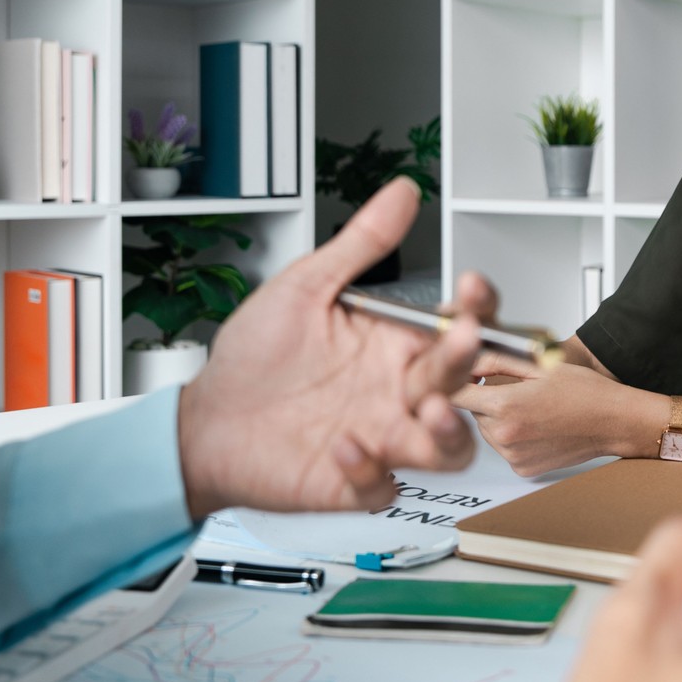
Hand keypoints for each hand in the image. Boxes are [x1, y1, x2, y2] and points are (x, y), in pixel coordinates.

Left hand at [176, 179, 490, 517]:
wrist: (205, 422)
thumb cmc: (254, 358)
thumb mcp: (305, 288)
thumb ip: (360, 243)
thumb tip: (400, 195)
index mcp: (394, 344)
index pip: (457, 325)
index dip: (477, 308)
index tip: (472, 287)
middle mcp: (396, 392)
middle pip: (459, 380)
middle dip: (467, 359)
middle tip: (463, 338)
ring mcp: (381, 438)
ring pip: (448, 446)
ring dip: (449, 431)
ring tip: (432, 411)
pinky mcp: (355, 481)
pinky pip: (381, 485)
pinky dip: (368, 471)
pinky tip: (340, 446)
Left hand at [455, 351, 656, 476]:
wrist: (613, 421)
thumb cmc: (584, 391)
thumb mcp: (539, 364)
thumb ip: (496, 360)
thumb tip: (468, 360)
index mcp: (506, 405)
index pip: (455, 395)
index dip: (458, 382)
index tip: (466, 377)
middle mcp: (505, 436)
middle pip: (472, 413)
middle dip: (485, 400)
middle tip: (516, 390)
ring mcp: (513, 456)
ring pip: (487, 432)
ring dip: (498, 419)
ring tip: (531, 408)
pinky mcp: (522, 469)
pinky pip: (503, 449)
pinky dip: (513, 437)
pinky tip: (536, 425)